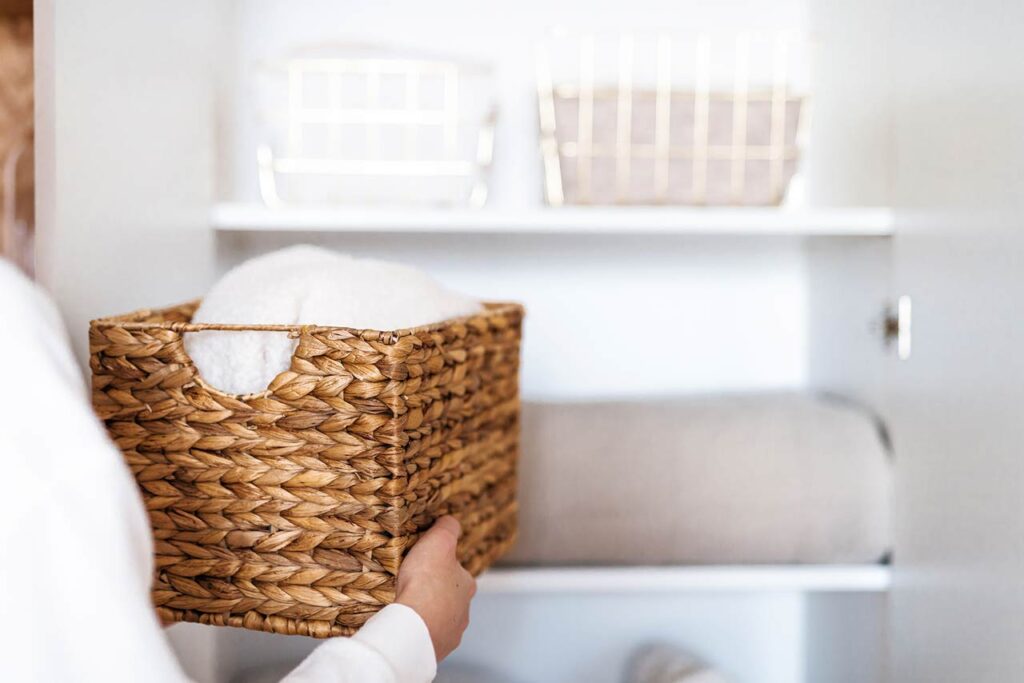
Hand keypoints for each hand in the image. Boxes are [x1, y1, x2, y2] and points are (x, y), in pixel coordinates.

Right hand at [395, 516, 476, 661]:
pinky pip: (427, 637)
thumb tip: (451, 521)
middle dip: (434, 593)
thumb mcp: (438, 541)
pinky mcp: (435, 649)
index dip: (441, 566)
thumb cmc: (426, 583)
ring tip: (407, 607)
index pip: (458, 572)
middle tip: (413, 587)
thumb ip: (447, 528)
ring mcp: (450, 633)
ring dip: (427, 613)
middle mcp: (464, 611)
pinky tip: (406, 625)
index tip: (425, 565)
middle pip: (449, 597)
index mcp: (467, 585)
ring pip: (440, 619)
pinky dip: (419, 631)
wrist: (413, 625)